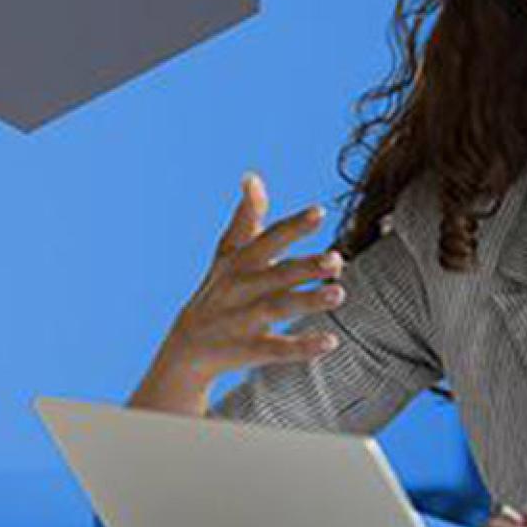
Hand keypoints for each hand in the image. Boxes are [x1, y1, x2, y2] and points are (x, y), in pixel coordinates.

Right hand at [130, 173, 346, 413]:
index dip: (293, 226)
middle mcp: (240, 288)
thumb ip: (246, 217)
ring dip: (307, 301)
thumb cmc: (219, 290)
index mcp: (240, 262)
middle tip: (337, 259)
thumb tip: (252, 176)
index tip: (319, 211)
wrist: (186, 346)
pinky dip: (301, 347)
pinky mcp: (246, 350)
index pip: (268, 240)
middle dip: (305, 266)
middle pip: (276, 274)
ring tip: (340, 294)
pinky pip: (275, 349)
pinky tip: (330, 341)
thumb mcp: (228, 254)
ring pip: (277, 308)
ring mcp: (242, 320)